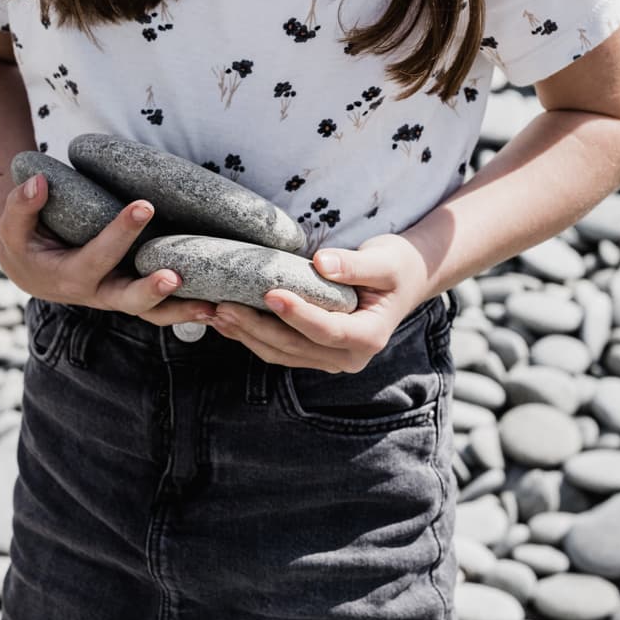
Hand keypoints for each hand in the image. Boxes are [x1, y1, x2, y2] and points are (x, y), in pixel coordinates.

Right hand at [0, 174, 216, 325]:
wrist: (33, 268)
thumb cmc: (26, 241)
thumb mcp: (12, 226)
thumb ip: (21, 206)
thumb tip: (39, 183)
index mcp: (69, 276)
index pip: (97, 255)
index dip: (119, 232)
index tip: (143, 205)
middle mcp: (99, 294)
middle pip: (128, 301)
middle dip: (152, 290)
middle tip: (175, 276)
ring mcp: (120, 298)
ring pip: (153, 313)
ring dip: (183, 311)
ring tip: (216, 306)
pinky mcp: (136, 295)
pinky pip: (164, 308)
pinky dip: (190, 310)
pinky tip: (222, 304)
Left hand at [208, 233, 430, 371]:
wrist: (403, 281)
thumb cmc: (396, 266)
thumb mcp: (384, 260)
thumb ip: (354, 265)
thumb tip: (322, 263)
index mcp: (370, 336)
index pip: (328, 330)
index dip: (298, 315)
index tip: (271, 293)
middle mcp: (349, 357)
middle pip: (296, 347)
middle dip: (257, 327)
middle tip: (224, 305)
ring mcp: (330, 359)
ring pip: (281, 353)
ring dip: (246, 335)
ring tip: (216, 312)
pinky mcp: (314, 353)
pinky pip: (279, 350)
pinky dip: (252, 336)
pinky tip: (227, 320)